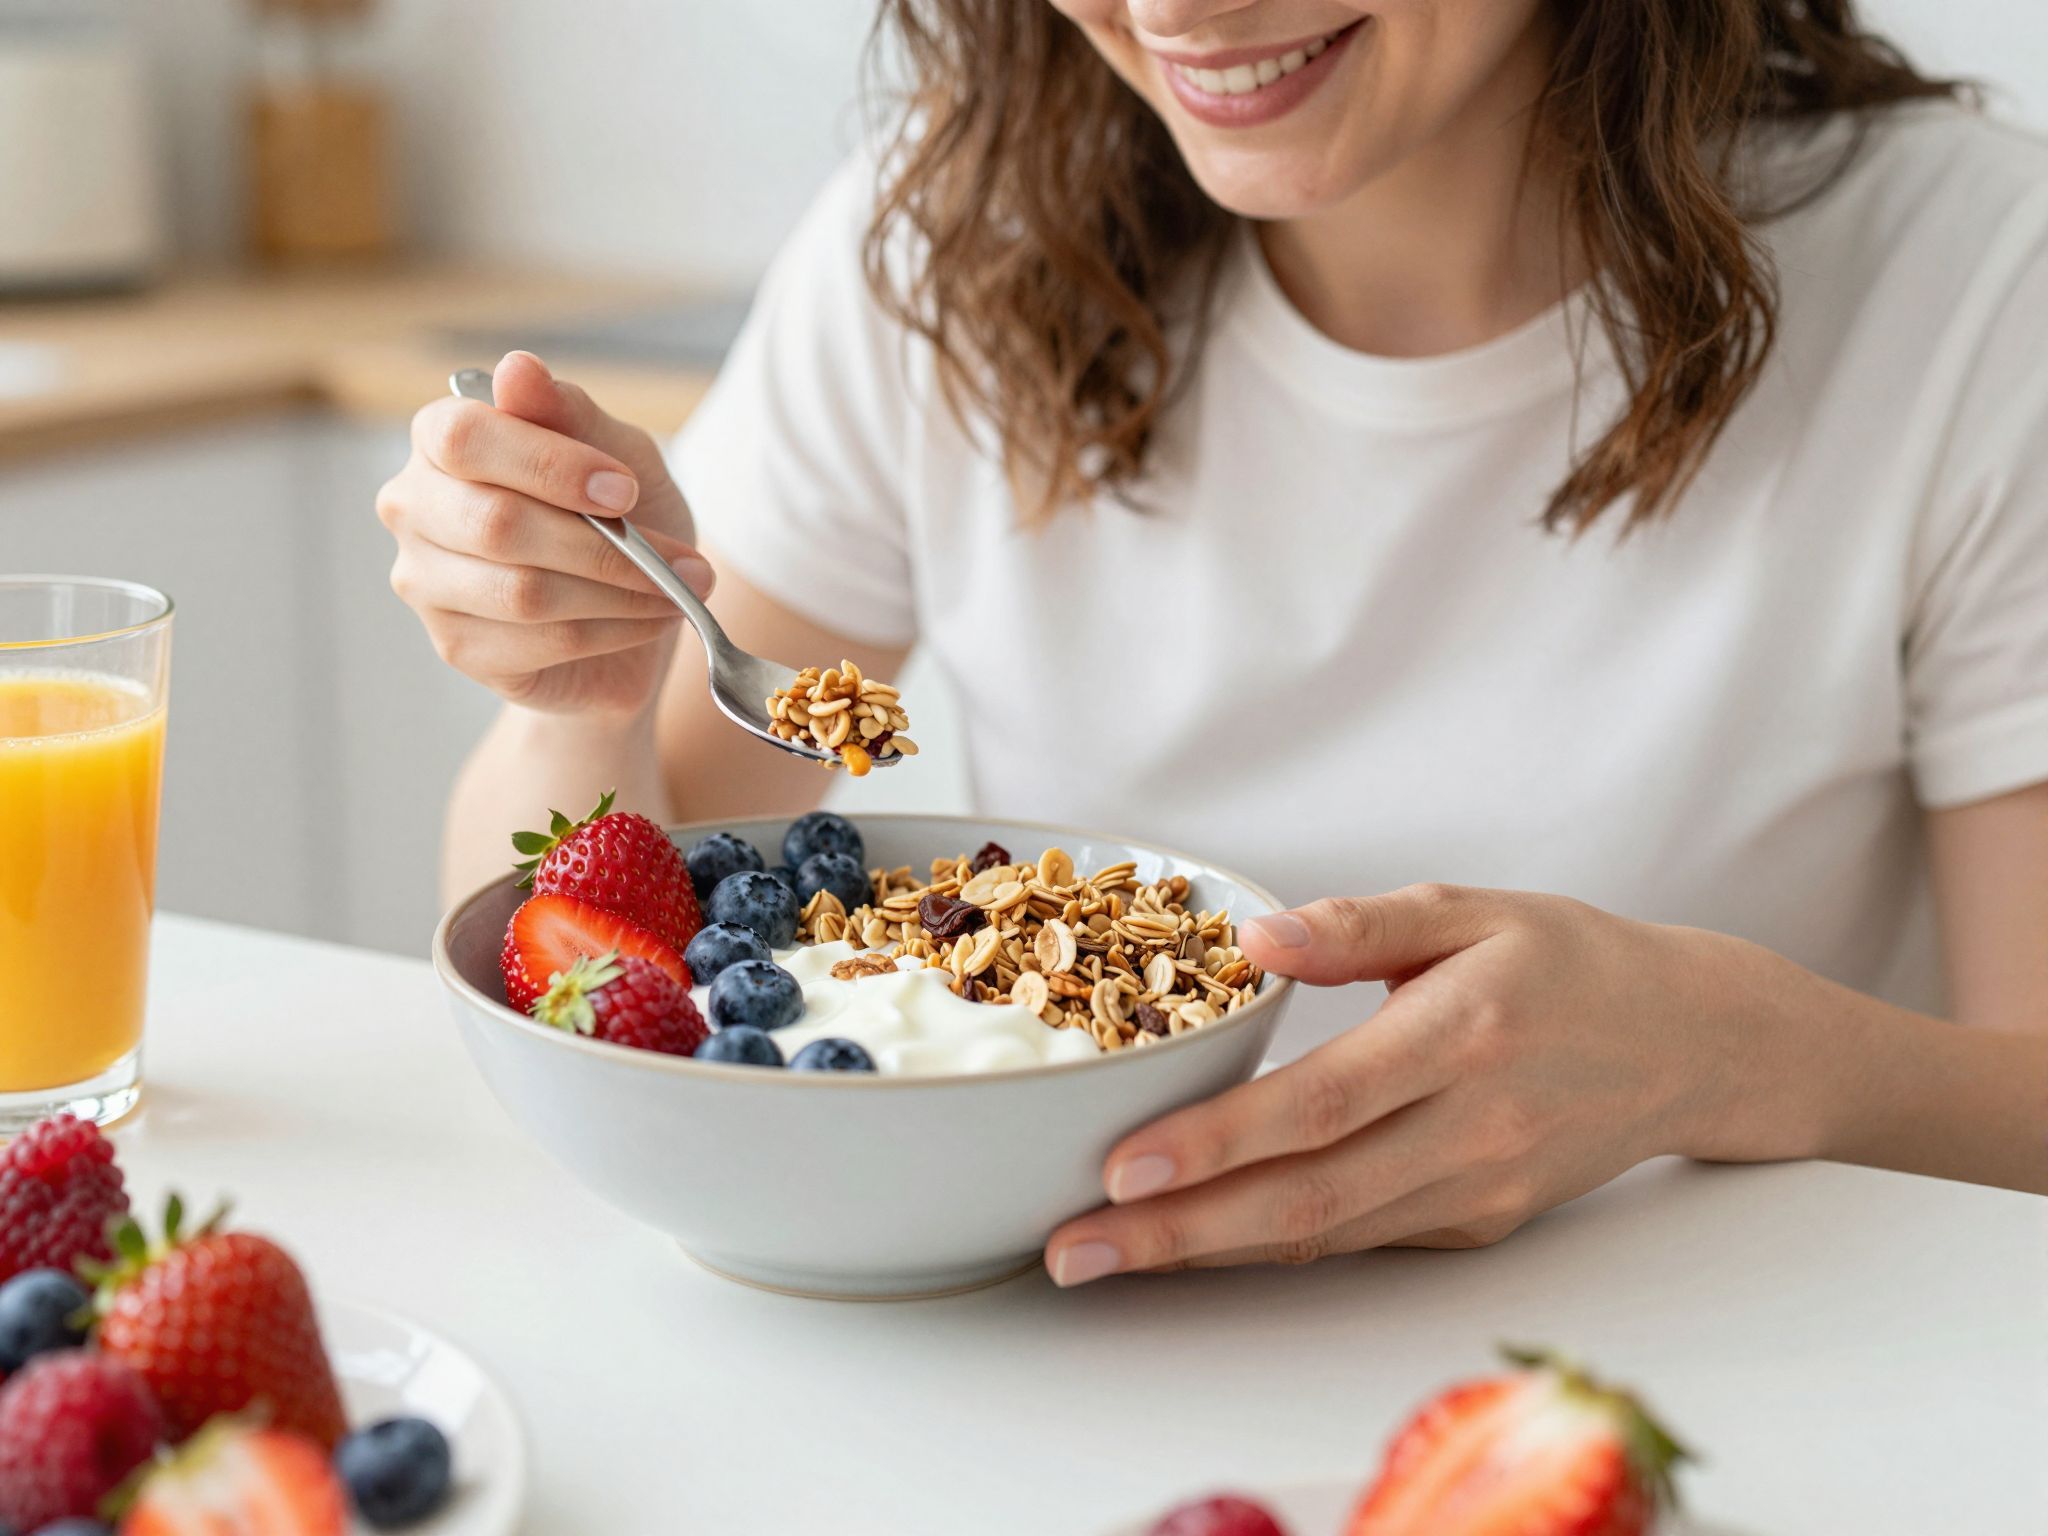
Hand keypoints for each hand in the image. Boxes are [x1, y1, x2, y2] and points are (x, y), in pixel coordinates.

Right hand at [377, 351, 715, 715]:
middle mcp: (414, 507)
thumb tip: (516, 368)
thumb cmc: (615, 514)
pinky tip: (647, 619)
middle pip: (496, 525)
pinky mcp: (457, 647)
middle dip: (604, 545)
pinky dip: (613, 632)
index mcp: (441, 439)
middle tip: (679, 559)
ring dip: (620, 593)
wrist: (632, 608)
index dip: (550, 465)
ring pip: (523, 593)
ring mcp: (425, 584)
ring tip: (676, 590)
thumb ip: (570, 412)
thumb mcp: (617, 452)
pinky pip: (542, 643)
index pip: (466, 439)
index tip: (626, 490)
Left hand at [1044, 885, 1810, 1283]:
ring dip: (1207, 1255)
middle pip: (1306, 1201)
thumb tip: (1256, 938)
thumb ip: (1359, 923)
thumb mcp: (1472, 909)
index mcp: (1462, 1036)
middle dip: (1177, 1234)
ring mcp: (1475, 1191)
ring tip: (1107, 1256)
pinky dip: (1271, 1248)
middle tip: (1074, 1247)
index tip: (1122, 1167)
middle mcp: (1470, 1131)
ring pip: (1324, 1238)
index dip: (1217, 1144)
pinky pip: (1357, 1241)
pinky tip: (1198, 1240)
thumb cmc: (1574, 962)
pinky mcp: (1476, 1224)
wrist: (1691, 1044)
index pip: (1320, 1106)